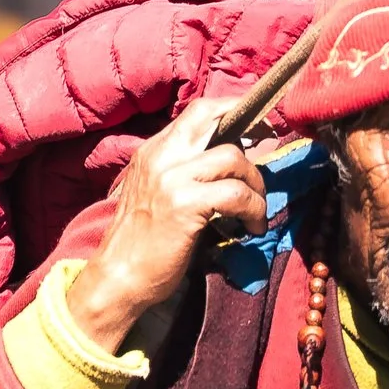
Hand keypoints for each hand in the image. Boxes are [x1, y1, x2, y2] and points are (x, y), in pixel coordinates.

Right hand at [66, 98, 265, 346]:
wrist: (117, 278)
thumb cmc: (142, 243)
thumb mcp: (158, 193)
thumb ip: (186, 171)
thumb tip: (235, 158)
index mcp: (153, 151)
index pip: (198, 110)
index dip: (233, 110)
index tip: (257, 128)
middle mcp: (160, 156)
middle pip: (213, 116)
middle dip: (252, 127)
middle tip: (270, 147)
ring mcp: (171, 178)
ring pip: (233, 158)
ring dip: (256, 184)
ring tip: (256, 210)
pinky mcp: (184, 204)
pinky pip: (236, 194)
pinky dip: (254, 209)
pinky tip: (252, 227)